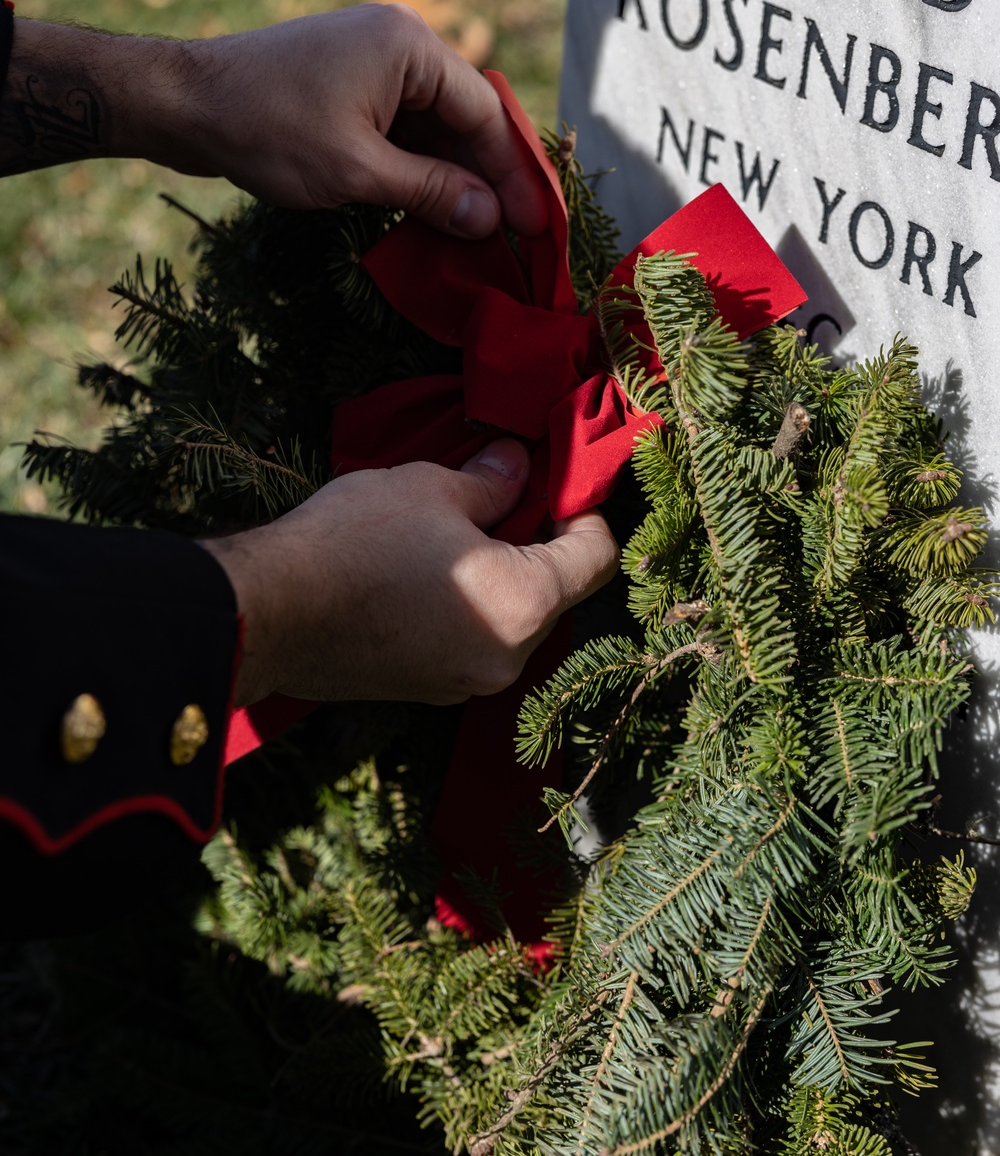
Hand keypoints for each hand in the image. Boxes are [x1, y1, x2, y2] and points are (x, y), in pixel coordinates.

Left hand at [171, 5, 547, 236]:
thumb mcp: (358, 171)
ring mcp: (371, 63)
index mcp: (409, 46)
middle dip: (486, 179)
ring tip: (475, 235)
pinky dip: (417, 169)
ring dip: (452, 179)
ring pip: (433, 128)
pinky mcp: (347, 86)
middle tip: (512, 239)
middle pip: (464, 118)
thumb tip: (489, 220)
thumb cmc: (268, 128)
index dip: (512, 174)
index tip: (533, 225)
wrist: (184, 104)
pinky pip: (401, 129)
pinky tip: (431, 212)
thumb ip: (431, 193)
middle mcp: (398, 43)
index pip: (486, 113)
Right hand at [201, 440, 618, 706]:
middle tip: (502, 497)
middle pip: (555, 592)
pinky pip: (469, 641)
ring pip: (510, 619)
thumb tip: (517, 465)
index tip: (554, 483)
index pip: (596, 558)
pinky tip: (422, 571)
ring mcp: (465, 683)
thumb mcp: (432, 488)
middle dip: (537, 542)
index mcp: (526, 605)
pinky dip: (464, 606)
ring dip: (498, 575)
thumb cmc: (355, 542)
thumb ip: (491, 483)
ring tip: (453, 531)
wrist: (268, 612)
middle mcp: (507, 658)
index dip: (584, 511)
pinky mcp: (426, 690)